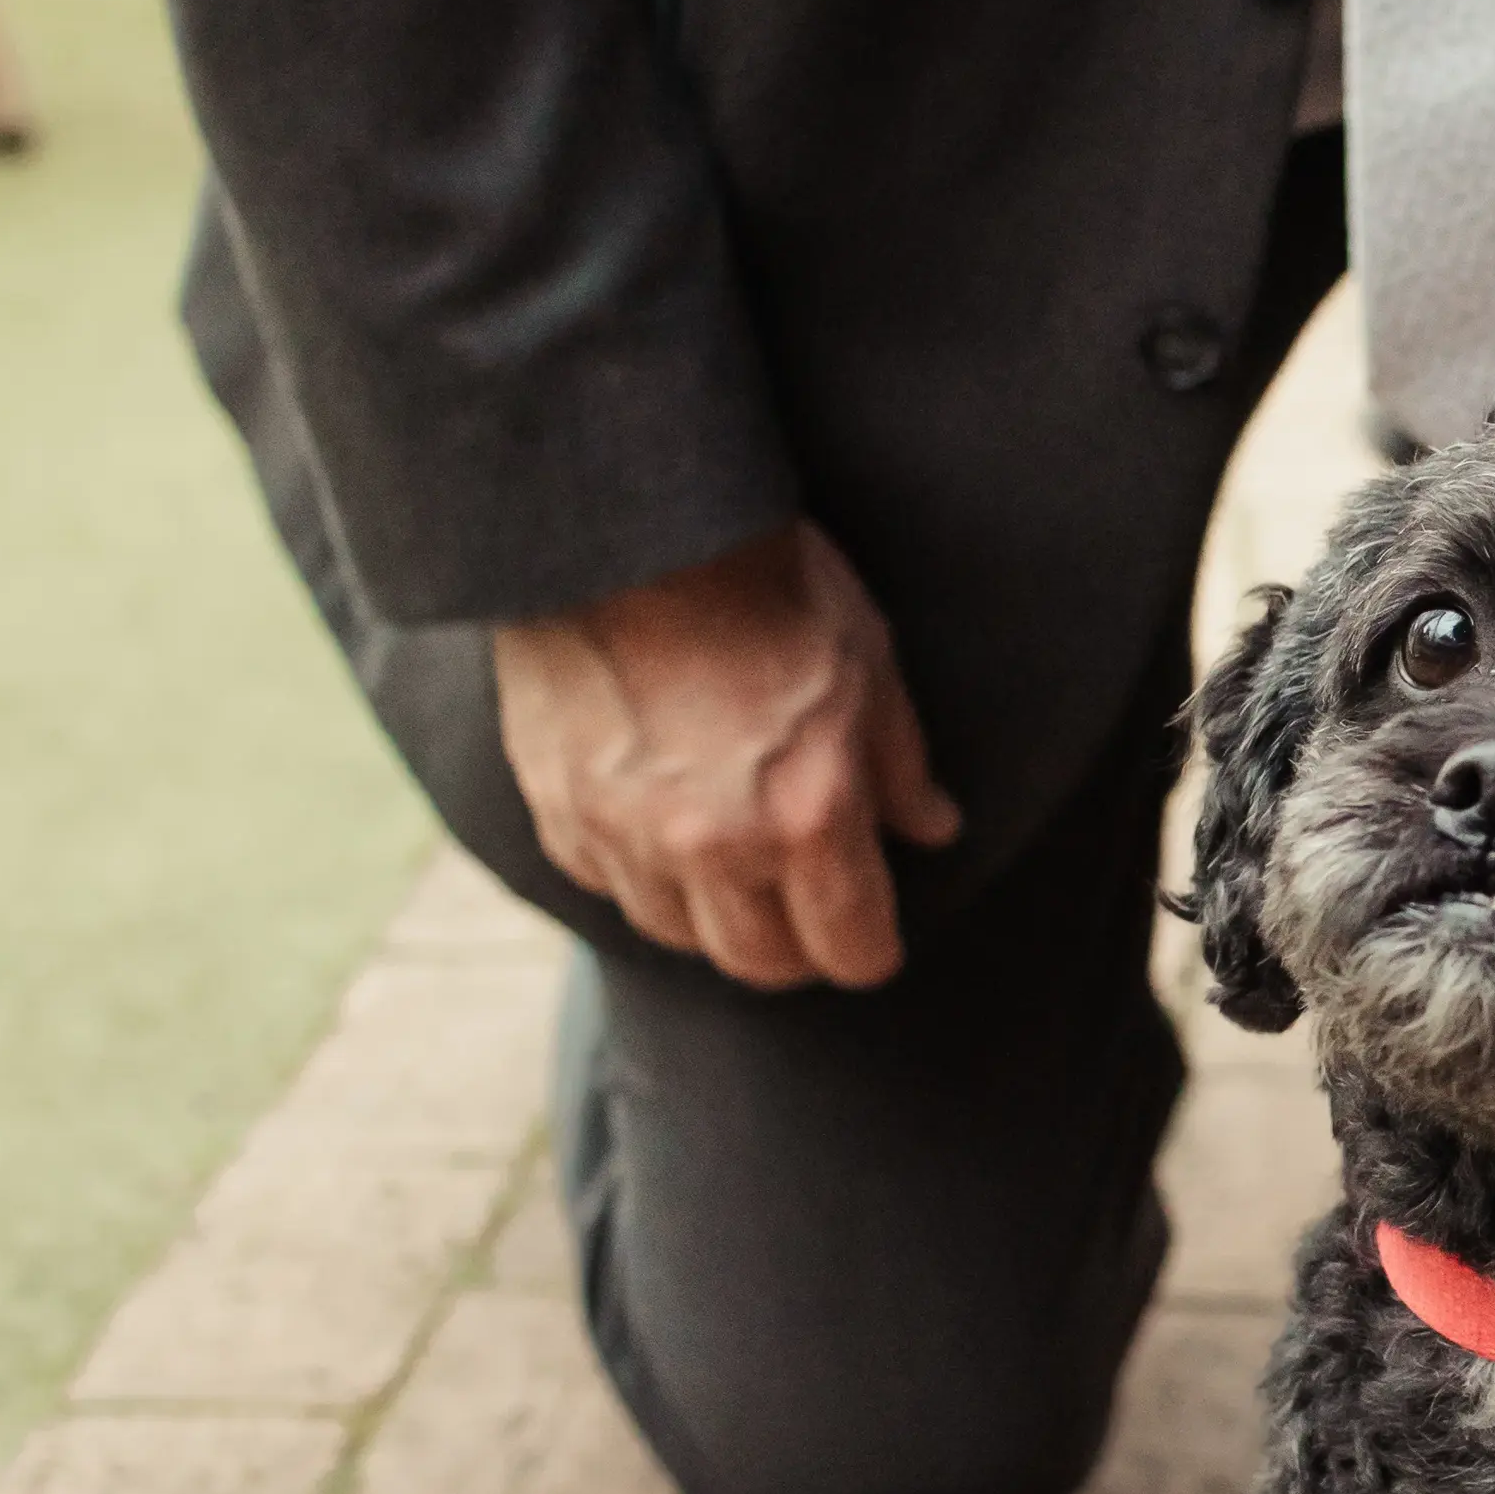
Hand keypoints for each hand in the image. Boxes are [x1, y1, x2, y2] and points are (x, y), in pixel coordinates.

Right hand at [493, 522, 959, 990]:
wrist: (626, 529)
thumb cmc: (765, 582)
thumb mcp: (868, 660)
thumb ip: (900, 764)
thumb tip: (933, 829)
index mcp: (809, 815)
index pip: (851, 950)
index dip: (871, 949)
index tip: (872, 935)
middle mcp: (716, 847)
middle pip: (761, 963)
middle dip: (797, 948)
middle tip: (808, 912)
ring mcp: (627, 837)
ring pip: (679, 935)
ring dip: (714, 917)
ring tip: (735, 870)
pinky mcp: (561, 814)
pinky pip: (609, 886)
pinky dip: (641, 876)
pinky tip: (663, 832)